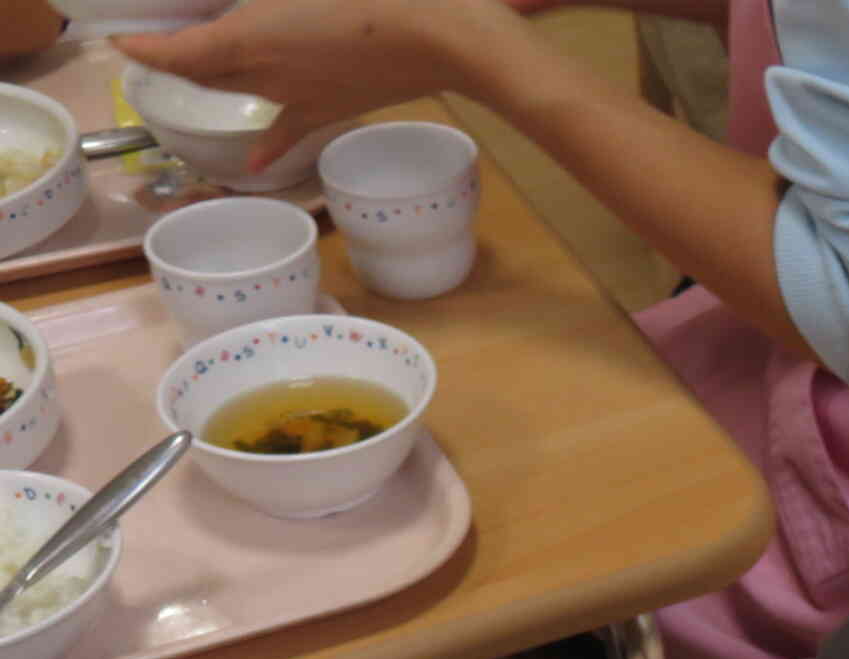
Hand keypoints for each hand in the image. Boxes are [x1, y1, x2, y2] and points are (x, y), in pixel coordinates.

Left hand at [111, 0, 522, 169]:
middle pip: (201, 71)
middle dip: (173, 57)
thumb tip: (255, 12)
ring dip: (209, 78)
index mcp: (249, 37)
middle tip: (156, 40)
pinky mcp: (331, 106)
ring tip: (192, 66)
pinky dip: (267, 145)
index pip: (177, 52)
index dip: (144, 48)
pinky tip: (252, 163)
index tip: (118, 40)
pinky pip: (288, 128)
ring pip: (236, 89)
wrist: (440, 33)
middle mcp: (263, 72)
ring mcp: (297, 94)